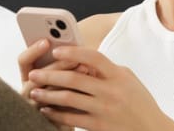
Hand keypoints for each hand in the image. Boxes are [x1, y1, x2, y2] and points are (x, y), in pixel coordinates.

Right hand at [18, 39, 84, 130]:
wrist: (71, 117)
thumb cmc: (67, 92)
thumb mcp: (64, 72)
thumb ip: (66, 61)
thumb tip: (77, 46)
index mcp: (29, 75)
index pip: (24, 60)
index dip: (33, 50)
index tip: (46, 41)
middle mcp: (29, 90)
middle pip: (36, 76)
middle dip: (57, 66)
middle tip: (75, 58)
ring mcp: (36, 105)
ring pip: (46, 93)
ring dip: (65, 81)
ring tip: (85, 69)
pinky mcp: (47, 119)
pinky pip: (56, 110)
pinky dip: (71, 99)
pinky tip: (85, 91)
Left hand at [27, 46, 173, 130]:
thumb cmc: (140, 103)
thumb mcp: (128, 80)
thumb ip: (108, 69)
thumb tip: (83, 59)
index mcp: (118, 76)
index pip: (93, 57)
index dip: (73, 52)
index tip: (55, 50)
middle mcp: (111, 91)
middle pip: (74, 78)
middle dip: (49, 75)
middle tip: (33, 74)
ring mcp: (104, 110)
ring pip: (68, 98)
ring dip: (47, 94)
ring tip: (34, 92)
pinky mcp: (99, 126)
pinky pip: (72, 118)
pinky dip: (56, 113)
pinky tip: (46, 110)